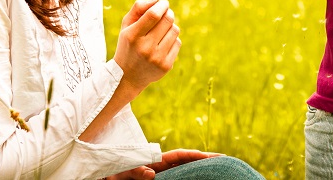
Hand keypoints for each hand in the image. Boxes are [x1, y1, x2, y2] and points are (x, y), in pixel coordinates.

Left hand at [105, 149, 222, 179]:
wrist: (107, 179)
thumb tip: (151, 173)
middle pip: (188, 162)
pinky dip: (191, 177)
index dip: (196, 155)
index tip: (212, 155)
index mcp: (155, 161)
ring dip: (201, 170)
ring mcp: (162, 175)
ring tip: (219, 170)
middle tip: (225, 160)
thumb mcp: (121, 172)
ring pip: (186, 171)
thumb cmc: (112, 175)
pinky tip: (202, 179)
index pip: (180, 156)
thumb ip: (134, 171)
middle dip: (205, 160)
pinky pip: (179, 179)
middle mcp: (162, 167)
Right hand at [113, 0, 180, 91]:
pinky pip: (177, 42)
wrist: (127, 76)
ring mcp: (157, 58)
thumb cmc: (128, 45)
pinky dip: (172, 39)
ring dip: (171, 26)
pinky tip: (163, 44)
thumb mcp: (126, 26)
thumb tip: (157, 0)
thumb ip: (138, 8)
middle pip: (167, 20)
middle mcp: (145, 48)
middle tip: (165, 13)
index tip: (164, 2)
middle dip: (168, 13)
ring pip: (175, 30)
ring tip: (162, 31)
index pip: (153, 15)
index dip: (162, 5)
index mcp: (133, 36)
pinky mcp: (166, 66)